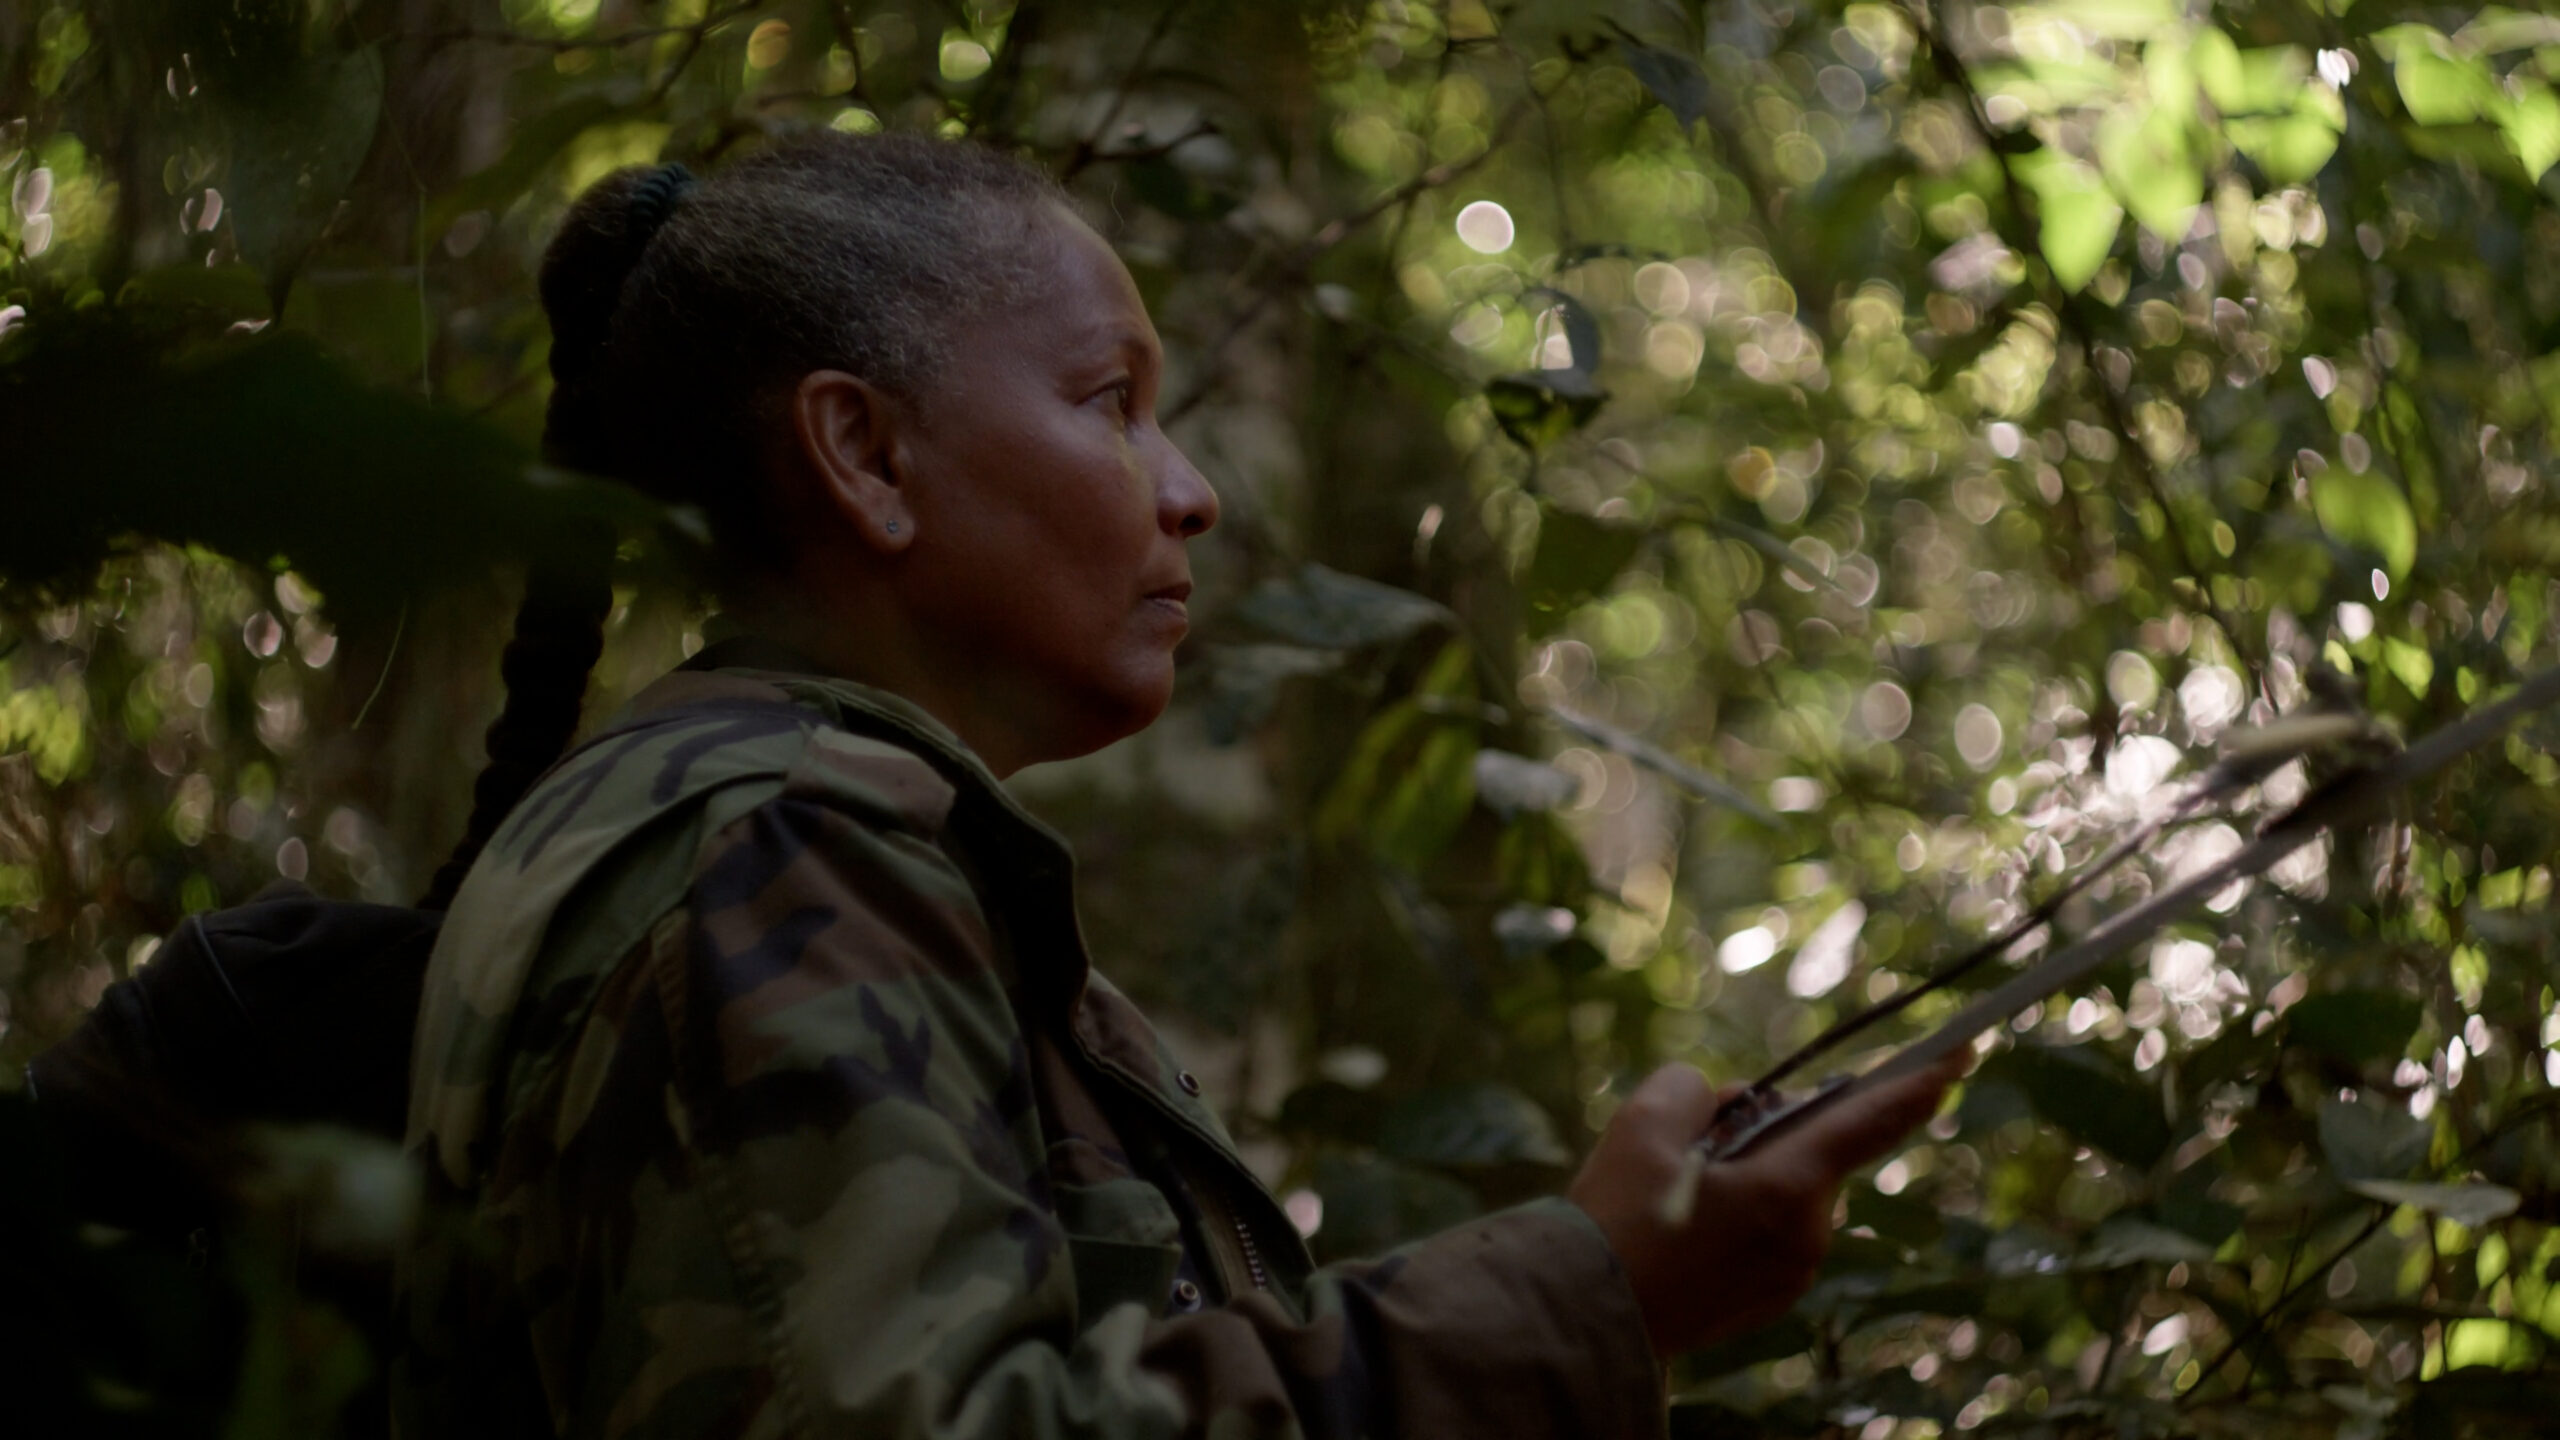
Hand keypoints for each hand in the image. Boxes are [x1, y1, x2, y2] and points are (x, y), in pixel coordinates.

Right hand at [1567, 1051, 1968, 1357]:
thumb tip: (1727, 1105)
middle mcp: (1806, 1235)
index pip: (1870, 1121)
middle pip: (1811, 1152)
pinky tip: (1683, 1225)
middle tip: (1697, 1135)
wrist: (1587, 1317)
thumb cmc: (1614, 1220)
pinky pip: (1773, 1230)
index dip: (1919, 1082)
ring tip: (1675, 1190)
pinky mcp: (1770, 1298)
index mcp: (1786, 1188)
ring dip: (1751, 1172)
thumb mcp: (1644, 1125)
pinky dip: (1743, 1211)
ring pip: (1789, 1191)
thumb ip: (1698, 1090)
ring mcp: (1791, 1274)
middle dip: (1770, 1129)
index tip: (1965, 1050)